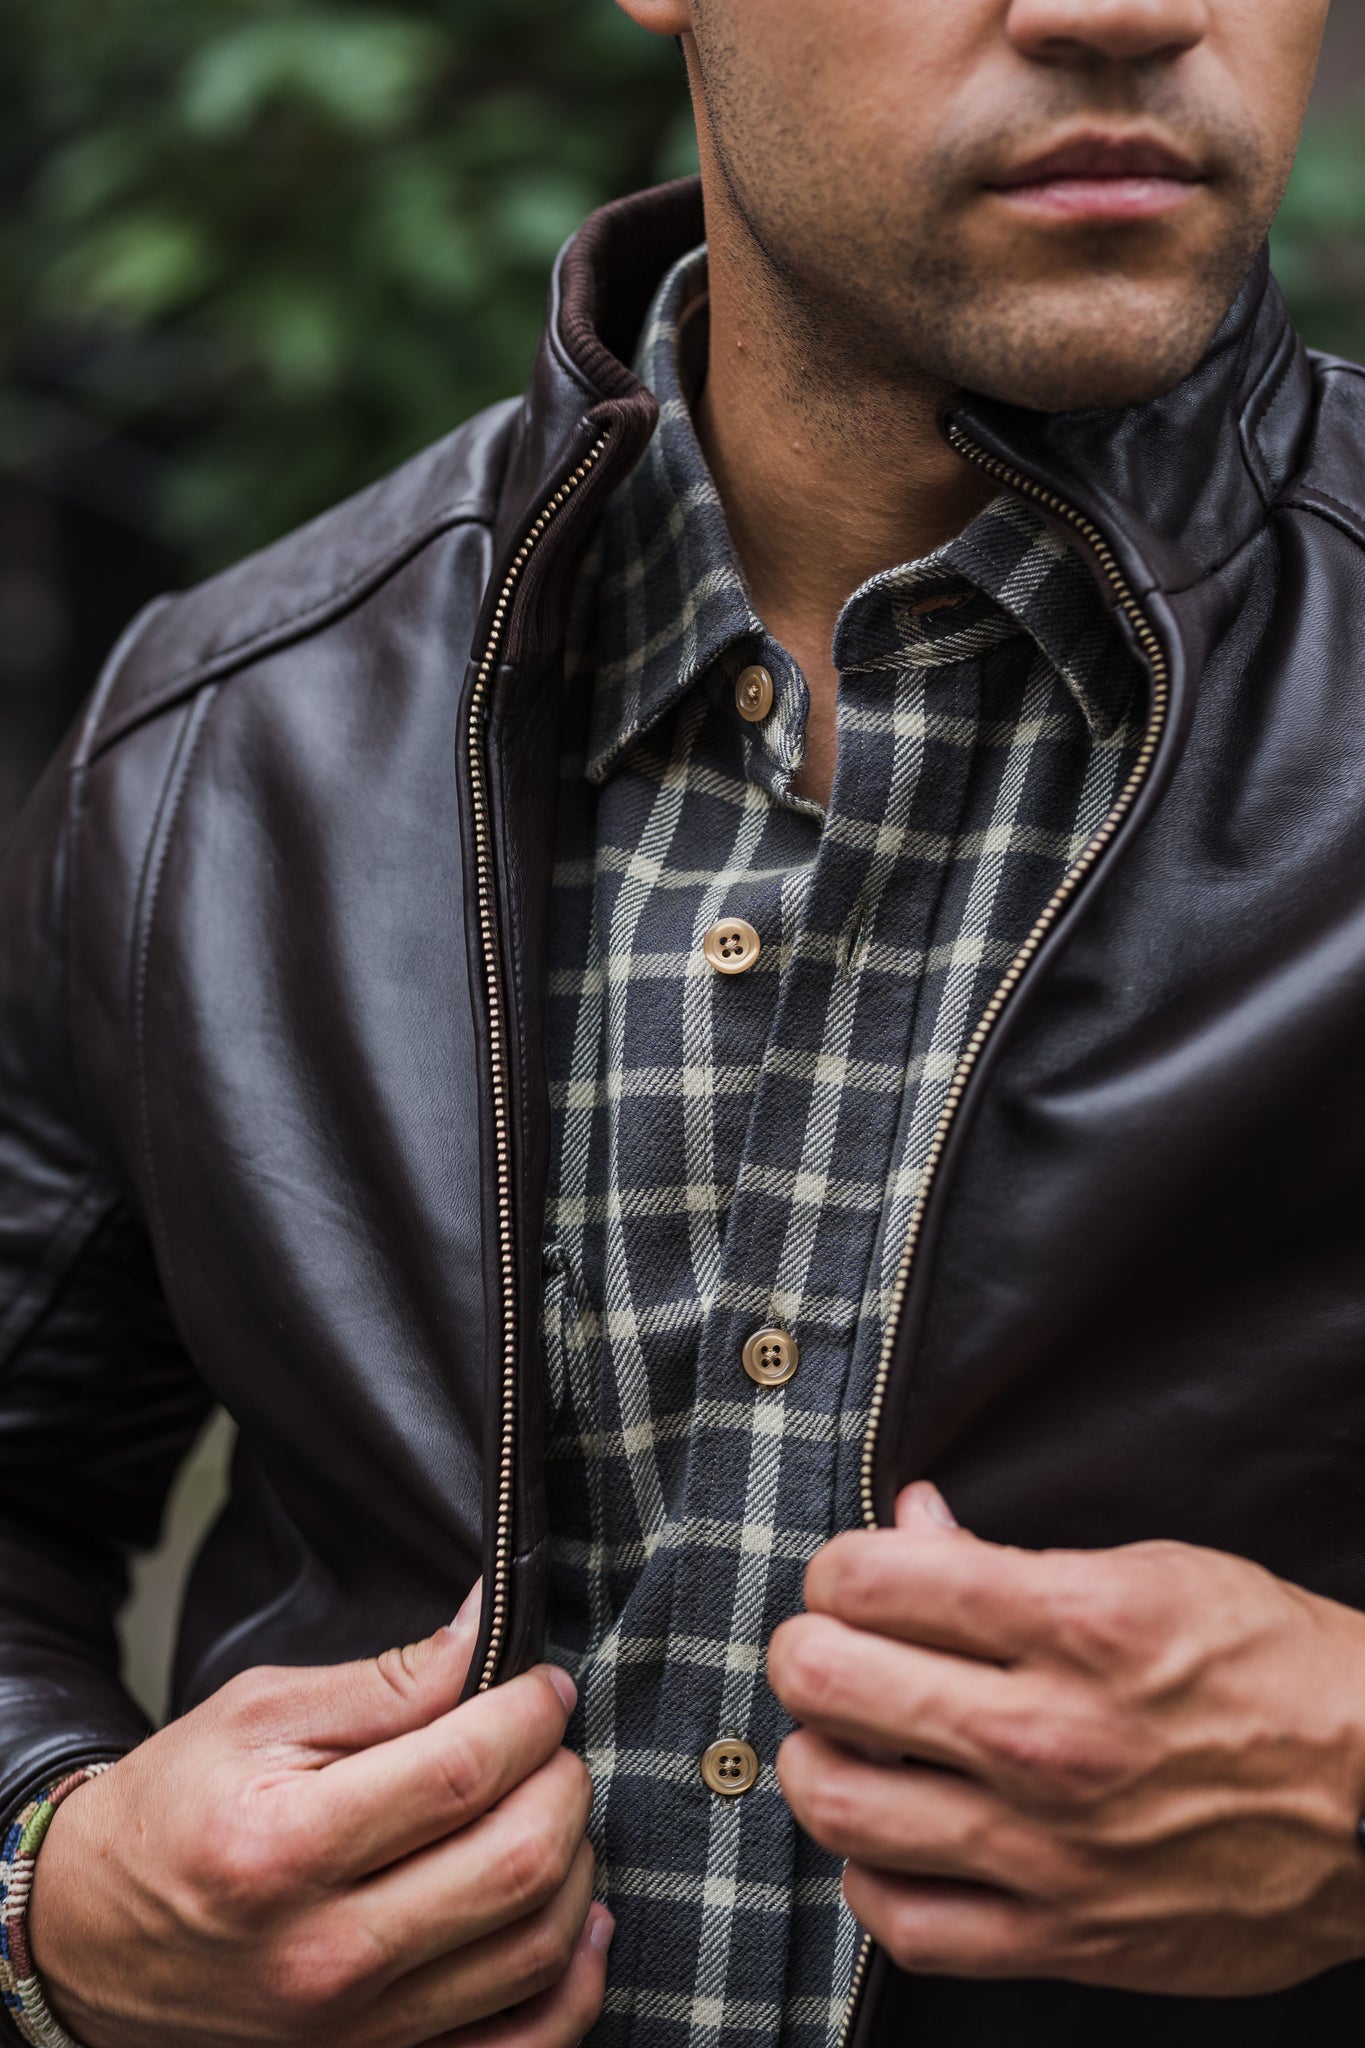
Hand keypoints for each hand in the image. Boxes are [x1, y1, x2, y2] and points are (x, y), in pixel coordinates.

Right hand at [28, 1584, 611, 2046]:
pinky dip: (573, 1980)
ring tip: (550, 1808)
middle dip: (563, 1780)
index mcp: (285, 1848)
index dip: (529, 1714)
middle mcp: (325, 1956)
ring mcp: (356, 2033)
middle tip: (550, 1741)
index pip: (462, 1773)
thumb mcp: (257, 1715)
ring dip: (576, 1862)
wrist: (88, 1942)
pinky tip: (574, 1917)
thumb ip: (385, 1681)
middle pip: (517, 1863)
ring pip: (536, 1947)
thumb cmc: (176, 1811)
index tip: (543, 1684)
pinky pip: (524, 2045)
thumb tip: (484, 1630)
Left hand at [768, 1483, 1364, 1994]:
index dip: (837, 1570)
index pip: (871, 1578)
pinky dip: (870, 1874)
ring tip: (842, 1738)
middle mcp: (1051, 1734)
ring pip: (841, 1801)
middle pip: (830, 1679)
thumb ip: (1011, 1556)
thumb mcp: (1155, 1571)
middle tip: (824, 1649)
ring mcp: (1051, 1847)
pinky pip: (904, 1923)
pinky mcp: (1064, 1938)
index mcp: (1077, 1621)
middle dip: (803, 1649)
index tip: (851, 1580)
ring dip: (815, 1757)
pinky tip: (891, 1836)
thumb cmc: (1275, 1672)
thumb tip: (911, 1523)